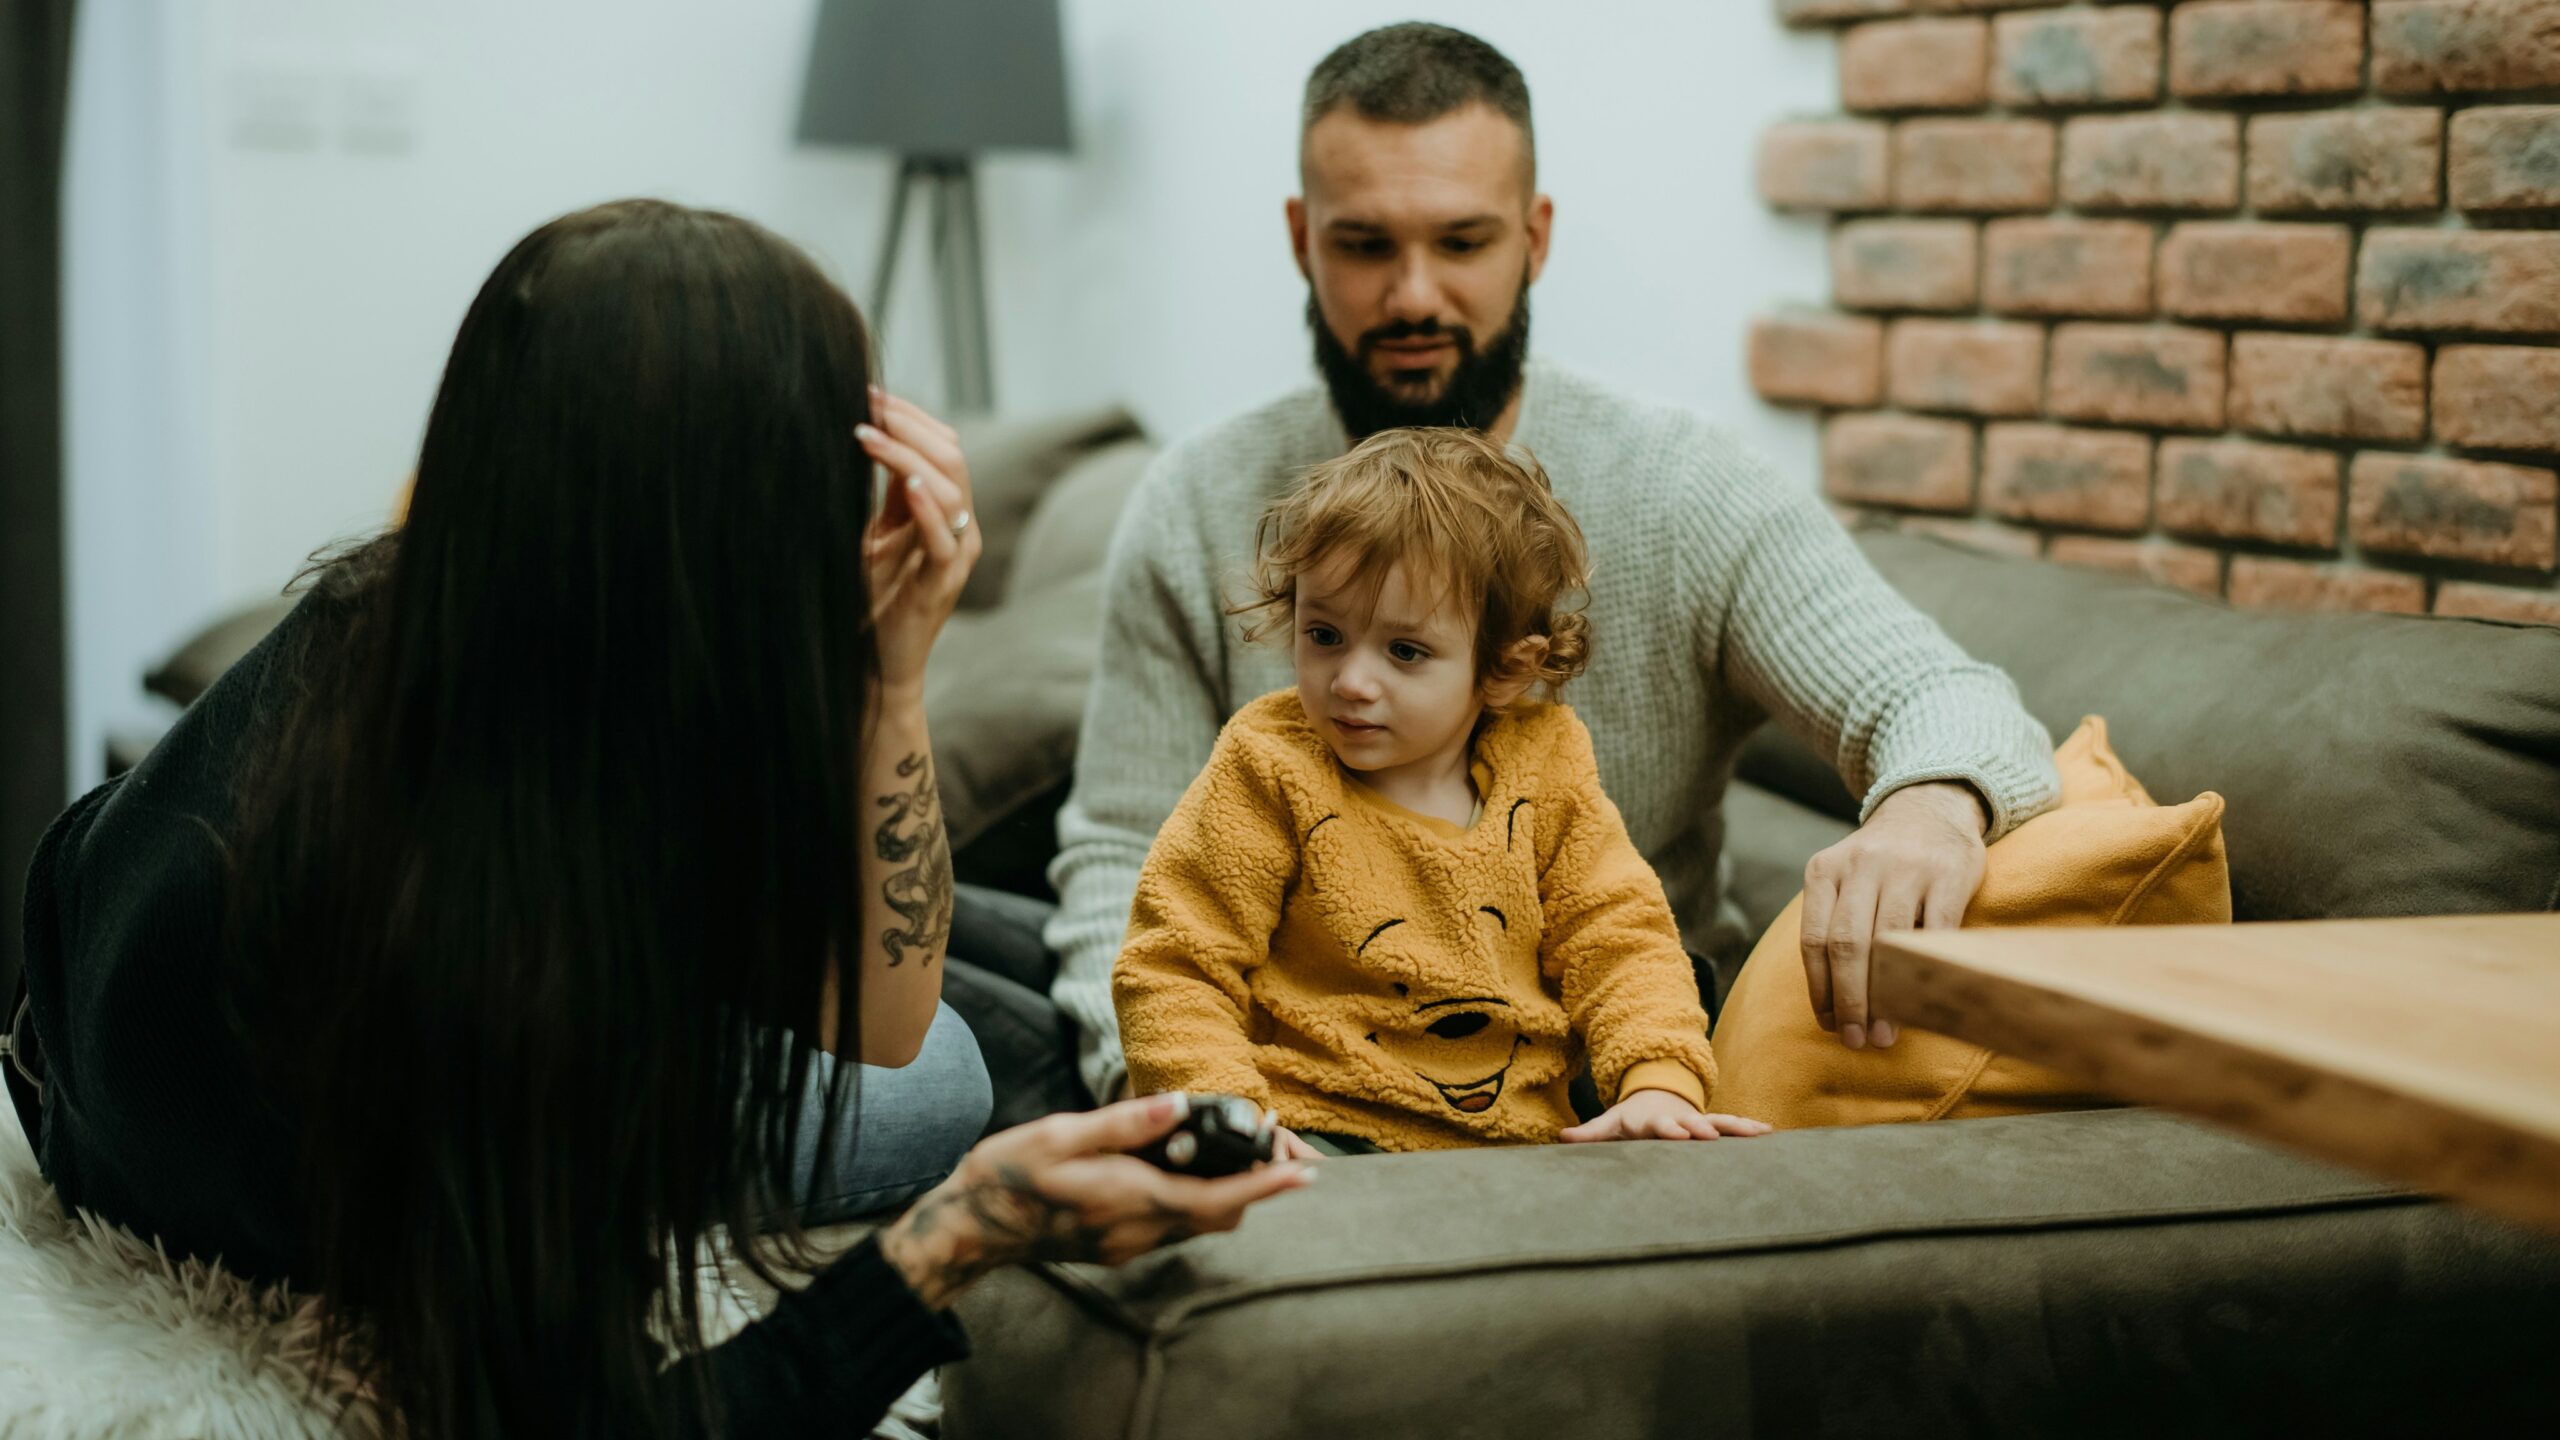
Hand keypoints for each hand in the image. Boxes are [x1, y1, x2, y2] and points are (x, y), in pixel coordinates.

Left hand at [860, 389, 981, 694]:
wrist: (877, 663)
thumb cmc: (874, 599)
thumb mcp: (878, 534)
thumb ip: (887, 494)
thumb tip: (869, 435)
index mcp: (948, 510)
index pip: (943, 445)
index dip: (910, 415)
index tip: (867, 391)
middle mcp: (961, 527)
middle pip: (952, 457)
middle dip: (908, 424)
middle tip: (866, 403)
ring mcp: (957, 556)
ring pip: (952, 488)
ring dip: (908, 457)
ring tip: (868, 435)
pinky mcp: (943, 584)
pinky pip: (944, 540)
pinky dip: (930, 509)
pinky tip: (910, 484)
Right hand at [878, 1093, 1312, 1308]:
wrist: (971, 1229)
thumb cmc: (1009, 1176)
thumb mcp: (1059, 1136)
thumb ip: (1122, 1123)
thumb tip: (1179, 1106)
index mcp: (1130, 1199)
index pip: (1216, 1197)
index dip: (1265, 1186)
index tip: (1303, 1172)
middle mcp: (1138, 1231)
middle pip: (1219, 1214)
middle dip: (1255, 1186)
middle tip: (1273, 1146)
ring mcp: (1129, 1245)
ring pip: (1199, 1222)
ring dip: (1225, 1191)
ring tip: (1233, 1147)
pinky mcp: (1119, 1247)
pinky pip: (1173, 1224)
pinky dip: (1194, 1197)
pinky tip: (1181, 1164)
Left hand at [1559, 1089, 1770, 1142]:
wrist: (1654, 1097)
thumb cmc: (1631, 1119)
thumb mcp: (1610, 1124)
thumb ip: (1589, 1134)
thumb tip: (1561, 1136)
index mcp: (1654, 1121)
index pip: (1661, 1126)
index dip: (1670, 1130)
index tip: (1680, 1134)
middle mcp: (1679, 1119)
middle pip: (1694, 1124)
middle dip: (1704, 1129)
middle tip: (1714, 1136)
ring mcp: (1698, 1120)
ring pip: (1719, 1122)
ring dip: (1736, 1127)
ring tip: (1758, 1132)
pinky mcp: (1712, 1124)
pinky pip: (1732, 1125)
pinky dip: (1748, 1128)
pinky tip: (1769, 1133)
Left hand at [1799, 780, 1987, 1051]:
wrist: (1930, 807)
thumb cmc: (1881, 864)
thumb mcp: (1844, 879)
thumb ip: (1834, 926)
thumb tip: (1833, 1005)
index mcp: (1824, 870)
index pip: (1813, 940)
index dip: (1820, 990)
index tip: (1829, 1025)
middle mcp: (1861, 865)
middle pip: (1846, 944)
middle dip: (1848, 1000)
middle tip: (1854, 1039)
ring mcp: (1905, 868)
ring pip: (1887, 942)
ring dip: (1884, 996)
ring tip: (1886, 1033)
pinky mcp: (1947, 875)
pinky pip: (1933, 931)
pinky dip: (1924, 971)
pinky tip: (1921, 1000)